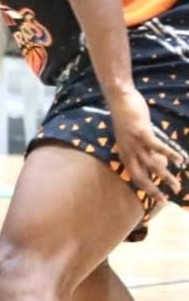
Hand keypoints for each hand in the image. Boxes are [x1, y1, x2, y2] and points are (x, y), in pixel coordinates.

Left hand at [109, 86, 187, 203]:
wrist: (120, 99)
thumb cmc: (129, 118)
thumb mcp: (136, 139)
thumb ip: (146, 152)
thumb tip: (160, 166)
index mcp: (125, 154)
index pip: (135, 176)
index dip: (146, 190)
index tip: (158, 200)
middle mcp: (128, 151)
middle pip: (139, 176)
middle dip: (152, 190)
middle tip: (165, 202)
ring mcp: (134, 142)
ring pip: (151, 165)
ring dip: (165, 176)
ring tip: (176, 186)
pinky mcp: (141, 132)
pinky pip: (157, 146)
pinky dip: (168, 154)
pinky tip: (180, 160)